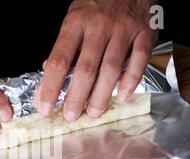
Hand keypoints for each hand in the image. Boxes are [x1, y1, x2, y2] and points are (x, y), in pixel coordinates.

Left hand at [39, 0, 157, 120]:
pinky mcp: (144, 33)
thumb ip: (65, 47)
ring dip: (101, 94)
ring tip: (93, 112)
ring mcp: (124, 29)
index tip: (45, 106)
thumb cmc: (97, 5)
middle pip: (86, 69)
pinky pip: (139, 60)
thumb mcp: (74, 19)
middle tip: (70, 116)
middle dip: (76, 97)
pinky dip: (131, 80)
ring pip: (111, 68)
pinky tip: (122, 96)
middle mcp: (99, 26)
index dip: (51, 87)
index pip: (59, 60)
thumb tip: (50, 77)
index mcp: (75, 23)